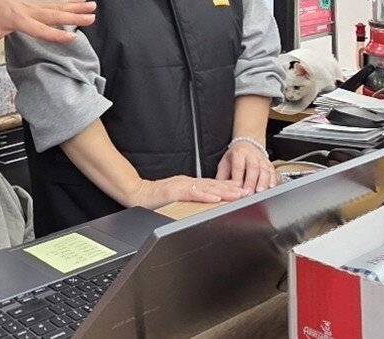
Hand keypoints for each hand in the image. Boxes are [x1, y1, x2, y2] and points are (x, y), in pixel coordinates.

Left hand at [0, 0, 95, 72]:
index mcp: (18, 20)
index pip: (40, 29)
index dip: (56, 34)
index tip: (72, 37)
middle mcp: (30, 10)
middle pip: (55, 15)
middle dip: (74, 17)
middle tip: (91, 18)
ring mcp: (35, 5)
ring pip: (59, 6)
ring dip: (77, 7)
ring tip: (93, 7)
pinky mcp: (37, 3)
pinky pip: (57, 2)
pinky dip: (71, 0)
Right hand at [129, 175, 247, 208]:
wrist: (136, 194)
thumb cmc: (154, 198)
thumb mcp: (176, 196)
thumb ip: (190, 197)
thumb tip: (205, 202)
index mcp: (189, 184)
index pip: (212, 185)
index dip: (228, 187)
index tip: (242, 190)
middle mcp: (188, 182)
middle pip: (213, 185)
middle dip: (232, 189)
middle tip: (247, 192)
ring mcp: (181, 185)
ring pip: (206, 188)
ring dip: (224, 192)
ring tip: (238, 195)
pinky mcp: (174, 191)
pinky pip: (192, 193)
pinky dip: (205, 196)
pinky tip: (215, 199)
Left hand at [216, 139, 279, 194]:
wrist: (248, 145)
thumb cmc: (235, 158)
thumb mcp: (225, 163)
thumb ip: (222, 176)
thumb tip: (218, 190)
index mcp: (238, 154)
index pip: (238, 167)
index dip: (238, 178)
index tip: (237, 190)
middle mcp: (251, 156)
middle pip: (253, 168)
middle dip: (251, 182)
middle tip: (249, 194)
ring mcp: (262, 160)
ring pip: (264, 170)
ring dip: (263, 182)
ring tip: (261, 193)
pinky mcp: (270, 165)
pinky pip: (273, 172)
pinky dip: (273, 181)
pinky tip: (271, 188)